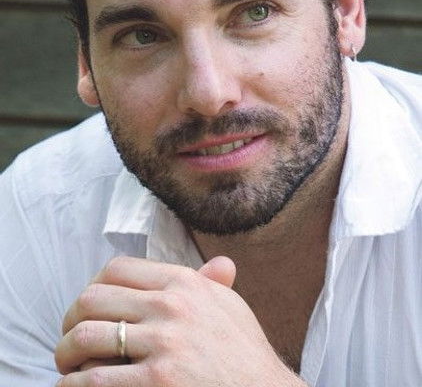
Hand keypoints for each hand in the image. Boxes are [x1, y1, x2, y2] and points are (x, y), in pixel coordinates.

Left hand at [55, 256, 305, 385]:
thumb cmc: (245, 355)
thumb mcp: (231, 309)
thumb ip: (213, 284)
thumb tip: (221, 264)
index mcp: (184, 283)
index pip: (117, 269)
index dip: (93, 286)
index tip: (89, 307)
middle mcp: (171, 306)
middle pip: (93, 299)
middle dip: (70, 320)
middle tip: (68, 338)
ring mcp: (164, 345)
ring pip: (85, 337)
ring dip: (64, 353)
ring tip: (66, 366)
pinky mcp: (158, 383)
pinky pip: (94, 380)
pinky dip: (72, 385)